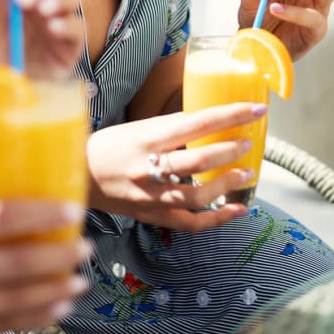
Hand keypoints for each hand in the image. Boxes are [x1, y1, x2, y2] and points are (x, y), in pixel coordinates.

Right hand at [0, 200, 90, 333]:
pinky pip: (1, 328)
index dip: (39, 213)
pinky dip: (35, 317)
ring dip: (54, 290)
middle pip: (12, 262)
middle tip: (85, 246)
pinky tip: (56, 307)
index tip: (70, 209)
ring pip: (13, 300)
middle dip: (58, 254)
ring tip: (79, 280)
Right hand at [85, 103, 268, 231]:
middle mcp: (148, 167)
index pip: (196, 123)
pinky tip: (237, 210)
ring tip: (247, 174)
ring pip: (196, 195)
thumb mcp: (137, 127)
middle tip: (249, 143)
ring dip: (226, 184)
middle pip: (198, 160)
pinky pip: (189, 223)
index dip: (230, 115)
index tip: (255, 110)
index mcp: (147, 138)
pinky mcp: (151, 216)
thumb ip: (171, 126)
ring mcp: (150, 196)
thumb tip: (207, 118)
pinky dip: (217, 218)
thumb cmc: (109, 146)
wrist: (77, 176)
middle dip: (230, 150)